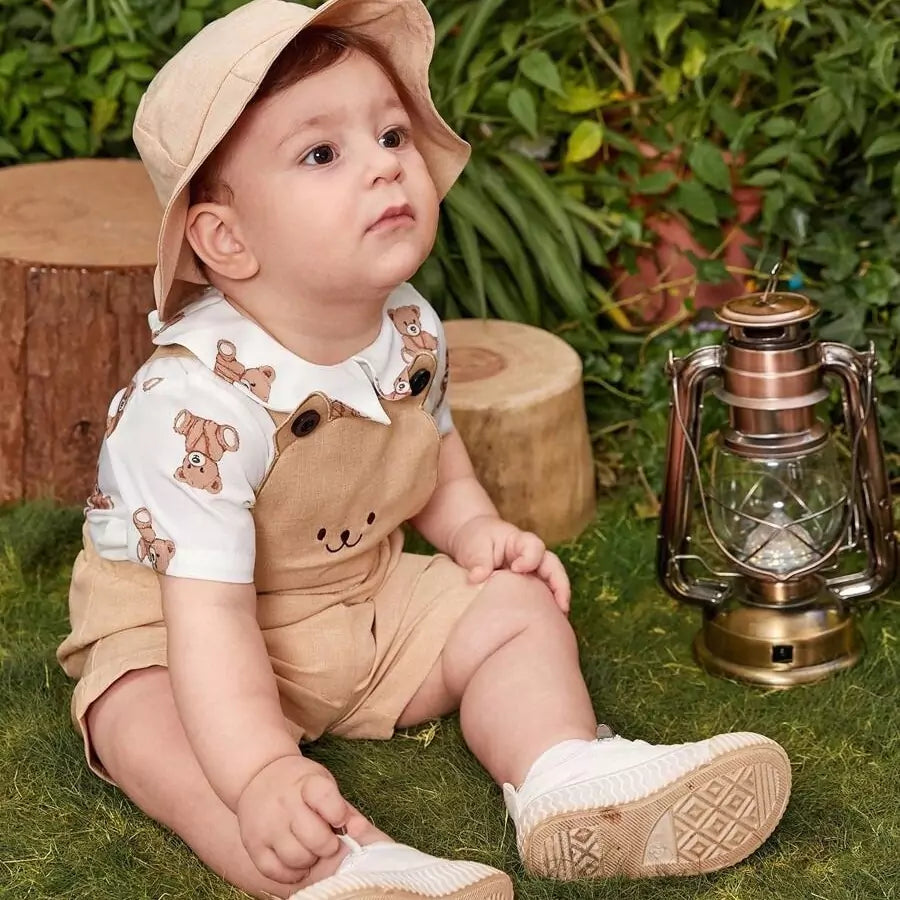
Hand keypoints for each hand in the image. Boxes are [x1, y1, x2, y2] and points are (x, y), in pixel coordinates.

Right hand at [236, 754, 349, 883]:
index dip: (338, 814)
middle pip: (315, 838)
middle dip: (327, 846)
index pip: (325, 798)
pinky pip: (274, 871)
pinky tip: (296, 863)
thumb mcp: (323, 784)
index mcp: (306, 782)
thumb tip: (360, 831)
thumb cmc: (300, 784)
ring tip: (310, 850)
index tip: (340, 820)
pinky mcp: (253, 843)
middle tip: (327, 842)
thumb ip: (344, 808)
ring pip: (296, 858)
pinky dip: (289, 873)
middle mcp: (284, 803)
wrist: (258, 776)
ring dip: (309, 861)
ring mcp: (266, 825)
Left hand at [449, 515, 569, 613]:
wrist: (471, 544)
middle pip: (554, 569)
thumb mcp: (475, 546)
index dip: (530, 558)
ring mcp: (533, 575)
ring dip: (556, 603)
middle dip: (560, 587)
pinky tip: (542, 627)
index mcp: (520, 542)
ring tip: (558, 622)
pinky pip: (542, 600)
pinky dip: (545, 612)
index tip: (516, 568)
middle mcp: (533, 559)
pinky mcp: (528, 590)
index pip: (535, 548)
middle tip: (560, 607)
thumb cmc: (476, 541)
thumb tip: (477, 577)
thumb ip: (479, 560)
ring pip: (552, 587)